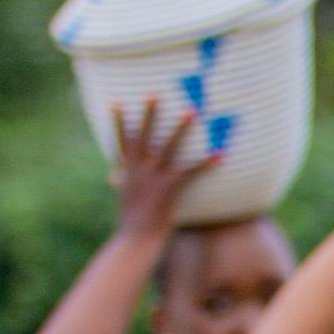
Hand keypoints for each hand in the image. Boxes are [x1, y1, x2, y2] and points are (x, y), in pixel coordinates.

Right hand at [102, 97, 203, 242]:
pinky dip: (206, 163)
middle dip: (148, 115)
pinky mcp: (169, 189)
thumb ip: (122, 183)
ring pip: (169, 148)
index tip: (114, 101)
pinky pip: (191, 172)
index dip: (117, 122)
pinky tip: (220, 154)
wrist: (135, 240)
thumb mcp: (124, 197)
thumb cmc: (131, 221)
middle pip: (143, 136)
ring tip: (191, 111)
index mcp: (127, 171)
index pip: (120, 141)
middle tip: (154, 93)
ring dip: (180, 129)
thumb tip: (113, 179)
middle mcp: (138, 170)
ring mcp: (154, 178)